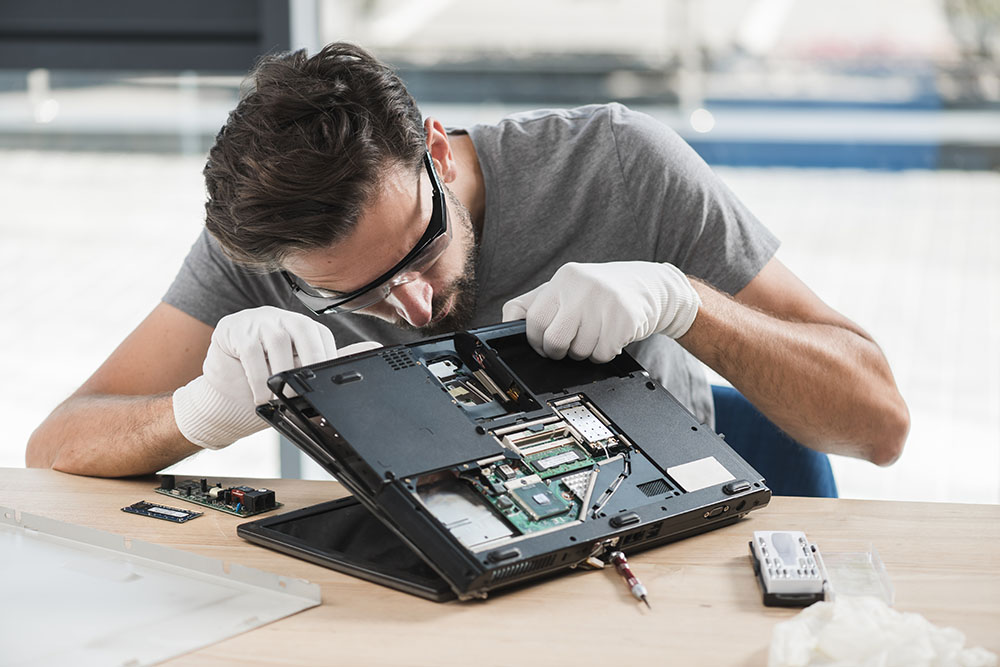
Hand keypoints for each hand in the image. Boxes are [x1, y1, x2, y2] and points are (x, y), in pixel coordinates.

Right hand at [172, 306, 380, 448]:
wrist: (224, 401)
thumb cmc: (264, 387)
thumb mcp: (300, 377)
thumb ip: (332, 361)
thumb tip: (374, 348)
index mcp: (301, 327)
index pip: (322, 336)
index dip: (324, 361)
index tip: (321, 387)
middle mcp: (281, 317)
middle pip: (304, 330)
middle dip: (308, 362)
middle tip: (302, 392)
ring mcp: (256, 319)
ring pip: (277, 340)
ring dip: (280, 373)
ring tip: (277, 398)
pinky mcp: (232, 328)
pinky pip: (250, 349)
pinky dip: (257, 376)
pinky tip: (259, 396)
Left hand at [501, 261, 699, 362]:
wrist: (649, 287)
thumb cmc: (599, 293)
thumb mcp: (564, 289)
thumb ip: (531, 305)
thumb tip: (503, 328)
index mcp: (563, 279)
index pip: (534, 320)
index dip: (536, 341)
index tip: (543, 344)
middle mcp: (583, 287)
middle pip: (554, 340)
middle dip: (557, 351)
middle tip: (568, 345)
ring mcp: (606, 303)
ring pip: (579, 351)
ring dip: (583, 353)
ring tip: (593, 335)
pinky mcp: (625, 319)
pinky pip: (602, 354)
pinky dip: (603, 354)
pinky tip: (609, 337)